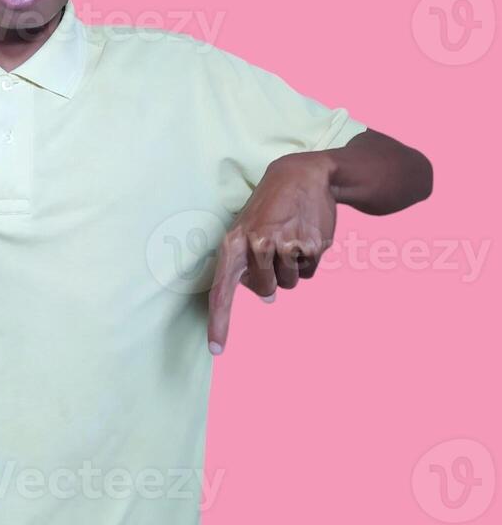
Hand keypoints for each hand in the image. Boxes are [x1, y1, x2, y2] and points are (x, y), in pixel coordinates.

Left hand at [207, 152, 334, 354]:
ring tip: (289, 235)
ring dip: (292, 267)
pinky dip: (309, 259)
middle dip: (271, 277)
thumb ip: (248, 264)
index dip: (218, 321)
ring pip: (289, 284)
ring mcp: (283, 244)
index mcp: (233, 242)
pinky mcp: (309, 245)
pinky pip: (309, 272)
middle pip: (265, 290)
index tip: (216, 349)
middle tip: (274, 247)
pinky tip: (305, 233)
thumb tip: (267, 298)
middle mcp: (255, 244)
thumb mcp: (247, 228)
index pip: (221, 289)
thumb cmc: (270, 207)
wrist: (303, 174)